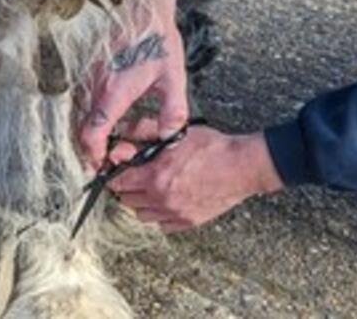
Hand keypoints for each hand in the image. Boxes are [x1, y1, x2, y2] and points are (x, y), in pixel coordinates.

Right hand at [78, 0, 188, 167]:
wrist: (143, 7)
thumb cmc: (158, 40)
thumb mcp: (173, 78)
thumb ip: (173, 113)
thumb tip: (169, 139)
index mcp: (115, 92)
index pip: (93, 133)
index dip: (94, 155)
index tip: (104, 166)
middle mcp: (96, 87)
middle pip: (81, 129)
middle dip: (92, 150)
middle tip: (112, 159)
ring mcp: (90, 78)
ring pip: (80, 116)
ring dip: (91, 134)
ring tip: (113, 144)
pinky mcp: (90, 72)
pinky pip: (83, 102)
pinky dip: (91, 118)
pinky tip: (110, 121)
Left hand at [108, 119, 283, 231]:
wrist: (241, 166)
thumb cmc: (211, 147)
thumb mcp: (176, 132)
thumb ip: (144, 132)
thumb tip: (122, 136)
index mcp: (155, 176)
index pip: (118, 182)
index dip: (115, 174)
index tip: (118, 169)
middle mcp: (162, 199)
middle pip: (127, 200)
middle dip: (127, 187)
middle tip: (135, 175)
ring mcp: (175, 213)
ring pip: (142, 214)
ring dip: (141, 202)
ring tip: (151, 187)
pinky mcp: (188, 222)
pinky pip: (161, 225)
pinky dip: (159, 214)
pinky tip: (167, 199)